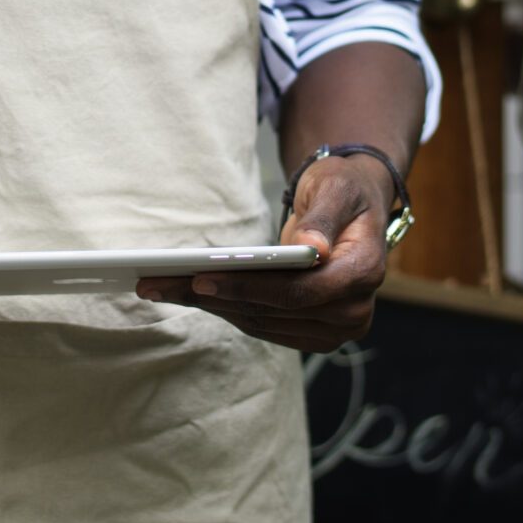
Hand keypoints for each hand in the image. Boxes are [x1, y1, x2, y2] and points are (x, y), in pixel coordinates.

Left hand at [137, 155, 394, 351]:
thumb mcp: (336, 187)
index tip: (201, 279)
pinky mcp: (312, 334)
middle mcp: (354, 311)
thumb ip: (323, 217)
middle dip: (214, 297)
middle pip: (273, 312)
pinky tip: (188, 294)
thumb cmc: (344, 190)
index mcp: (365, 271)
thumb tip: (314, 248)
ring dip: (210, 307)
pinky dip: (225, 309)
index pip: (301, 292)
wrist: (353, 208)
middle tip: (158, 283)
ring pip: (261, 323)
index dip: (251, 288)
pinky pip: (262, 326)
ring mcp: (334, 329)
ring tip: (161, 288)